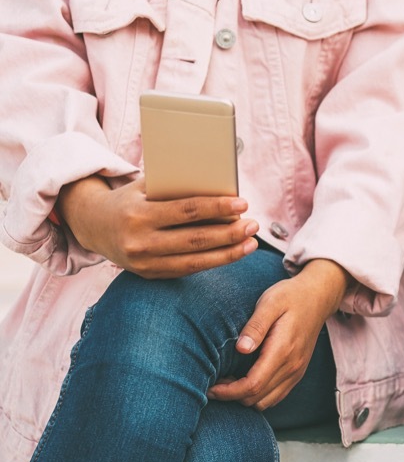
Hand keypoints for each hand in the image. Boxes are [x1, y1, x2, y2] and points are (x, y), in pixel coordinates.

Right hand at [58, 176, 257, 278]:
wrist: (92, 225)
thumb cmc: (130, 199)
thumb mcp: (147, 187)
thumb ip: (177, 188)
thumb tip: (221, 188)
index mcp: (138, 214)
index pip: (186, 211)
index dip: (217, 208)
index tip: (243, 204)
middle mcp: (139, 242)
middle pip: (194, 240)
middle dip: (229, 234)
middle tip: (253, 225)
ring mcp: (143, 263)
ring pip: (194, 261)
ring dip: (228, 254)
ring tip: (251, 243)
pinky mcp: (149, 275)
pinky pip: (186, 270)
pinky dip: (212, 262)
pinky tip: (232, 253)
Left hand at [208, 259, 349, 409]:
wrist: (318, 297)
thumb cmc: (291, 296)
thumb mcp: (270, 302)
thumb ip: (256, 326)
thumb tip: (241, 349)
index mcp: (283, 350)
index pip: (253, 385)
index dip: (229, 392)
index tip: (210, 388)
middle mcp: (292, 366)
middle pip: (257, 398)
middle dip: (232, 396)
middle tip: (214, 382)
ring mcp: (297, 371)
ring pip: (266, 402)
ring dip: (244, 398)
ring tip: (228, 382)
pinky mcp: (297, 372)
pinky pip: (275, 396)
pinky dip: (257, 396)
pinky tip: (245, 381)